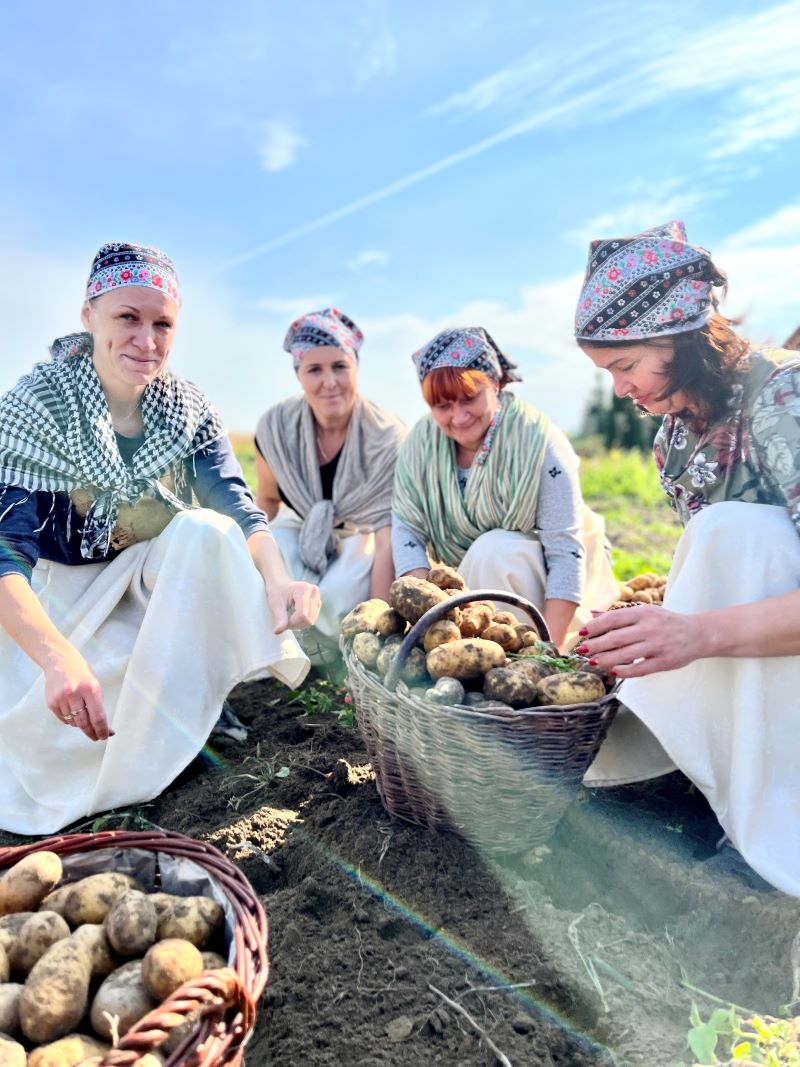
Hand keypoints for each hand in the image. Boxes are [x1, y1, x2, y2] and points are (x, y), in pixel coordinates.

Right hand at [43, 646, 111, 741]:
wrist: (59, 661)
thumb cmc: (82, 674)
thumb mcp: (95, 685)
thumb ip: (100, 707)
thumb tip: (108, 729)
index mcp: (90, 689)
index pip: (98, 716)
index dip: (102, 730)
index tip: (105, 736)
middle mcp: (75, 694)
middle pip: (85, 723)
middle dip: (92, 732)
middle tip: (97, 737)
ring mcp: (61, 698)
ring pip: (74, 722)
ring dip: (81, 725)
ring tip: (85, 720)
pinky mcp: (51, 702)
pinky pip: (64, 719)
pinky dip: (71, 720)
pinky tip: (73, 713)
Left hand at [267, 580, 321, 633]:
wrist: (281, 585)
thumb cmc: (277, 593)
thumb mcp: (276, 605)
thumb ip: (279, 618)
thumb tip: (277, 632)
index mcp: (302, 589)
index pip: (302, 614)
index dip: (292, 622)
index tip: (283, 622)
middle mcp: (313, 592)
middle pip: (308, 618)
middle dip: (296, 624)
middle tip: (285, 622)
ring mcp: (317, 597)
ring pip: (311, 620)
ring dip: (299, 624)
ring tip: (289, 619)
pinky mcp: (318, 602)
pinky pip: (313, 618)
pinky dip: (303, 622)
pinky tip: (295, 617)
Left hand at [575, 605, 703, 677]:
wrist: (698, 633)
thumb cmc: (666, 622)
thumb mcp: (646, 612)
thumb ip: (619, 615)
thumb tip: (593, 615)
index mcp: (644, 612)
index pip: (613, 619)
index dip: (595, 627)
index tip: (582, 633)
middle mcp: (650, 627)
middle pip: (616, 638)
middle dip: (595, 645)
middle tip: (581, 651)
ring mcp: (658, 645)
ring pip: (625, 655)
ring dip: (605, 660)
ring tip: (593, 662)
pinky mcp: (664, 661)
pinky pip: (639, 669)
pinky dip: (624, 671)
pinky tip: (613, 671)